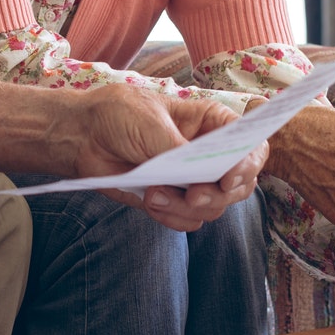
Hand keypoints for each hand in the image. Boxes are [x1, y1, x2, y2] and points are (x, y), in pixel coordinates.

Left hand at [72, 85, 264, 233]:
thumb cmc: (119, 115)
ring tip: (155, 194)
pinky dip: (172, 216)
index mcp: (212, 124)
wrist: (82, 135)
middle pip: (239, 186)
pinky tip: (150, 201)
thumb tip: (203, 174)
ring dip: (186, 207)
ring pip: (214, 208)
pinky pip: (188, 220)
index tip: (228, 178)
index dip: (249, 165)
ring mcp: (191, 179)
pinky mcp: (172, 200)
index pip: (251, 146)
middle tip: (193, 195)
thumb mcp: (152, 124)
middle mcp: (208, 154)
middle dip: (218, 195)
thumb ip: (180, 149)